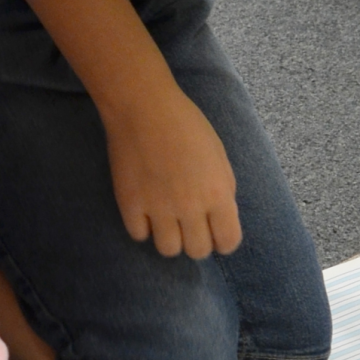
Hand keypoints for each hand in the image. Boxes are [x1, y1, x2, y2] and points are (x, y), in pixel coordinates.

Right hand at [105, 88, 240, 259]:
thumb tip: (220, 217)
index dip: (223, 241)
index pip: (228, 241)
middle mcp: (190, 206)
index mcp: (217, 193)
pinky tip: (146, 211)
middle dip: (197, 241)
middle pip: (198, 251)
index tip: (216, 233)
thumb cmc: (186, 125)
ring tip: (167, 221)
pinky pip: (139, 235)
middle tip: (190, 226)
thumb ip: (223, 189)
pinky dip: (144, 227)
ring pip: (169, 250)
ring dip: (170, 239)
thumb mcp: (219, 156)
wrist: (144, 107)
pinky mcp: (130, 204)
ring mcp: (158, 207)